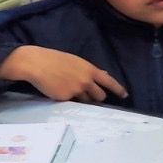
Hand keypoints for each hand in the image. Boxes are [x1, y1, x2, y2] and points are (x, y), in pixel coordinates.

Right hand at [0, 45, 126, 102]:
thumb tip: (104, 74)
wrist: (37, 64)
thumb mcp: (76, 62)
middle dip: (96, 97)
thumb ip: (89, 70)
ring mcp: (76, 91)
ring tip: (70, 91)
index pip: (109, 81)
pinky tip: (59, 92)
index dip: (118, 89)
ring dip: (83, 99)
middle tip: (89, 95)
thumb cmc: (55, 60)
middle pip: (100, 96)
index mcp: (89, 70)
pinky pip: (71, 103)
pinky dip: (68, 100)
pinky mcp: (66, 99)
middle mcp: (86, 81)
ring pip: (86, 101)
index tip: (125, 95)